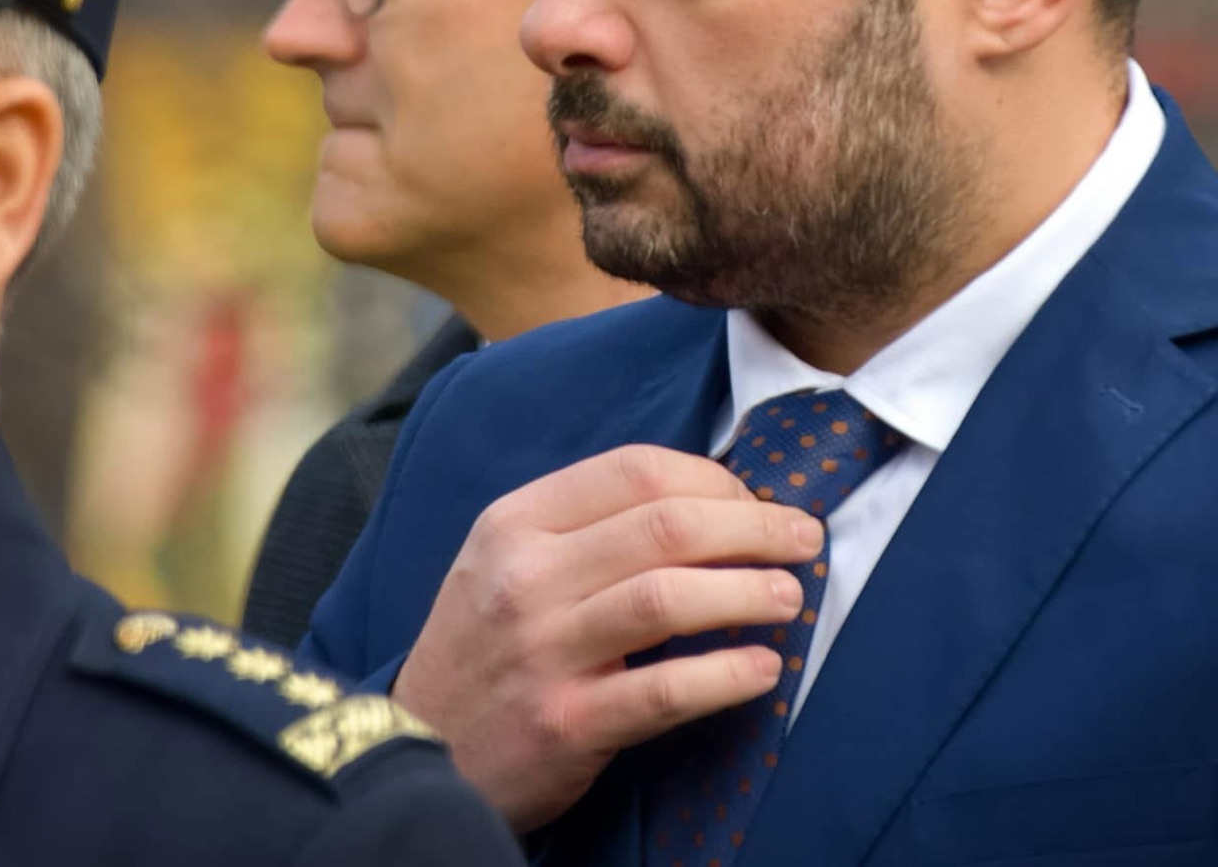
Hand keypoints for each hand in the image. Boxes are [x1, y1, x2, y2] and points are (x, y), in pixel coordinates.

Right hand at [392, 444, 822, 832]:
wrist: (414, 749)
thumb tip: (707, 498)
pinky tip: (762, 670)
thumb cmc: (483, 646)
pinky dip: (724, 676)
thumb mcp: (507, 561)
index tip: (757, 498)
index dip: (714, 479)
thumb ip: (586, 526)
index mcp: (517, 522)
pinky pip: (663, 691)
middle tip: (803, 539)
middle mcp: (525, 576)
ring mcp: (542, 650)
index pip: (635, 469)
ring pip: (669, 597)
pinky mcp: (563, 723)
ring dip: (748, 591)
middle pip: (665, 525)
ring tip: (792, 596)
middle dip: (752, 526)